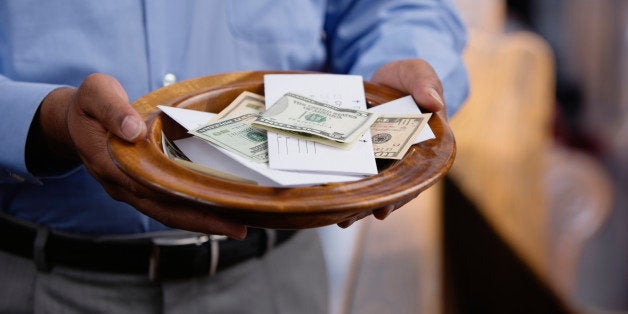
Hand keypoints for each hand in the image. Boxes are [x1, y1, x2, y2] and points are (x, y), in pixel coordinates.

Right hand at [37, 73, 246, 238]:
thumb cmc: (88, 105)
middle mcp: (122, 185)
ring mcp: (131, 190)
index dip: (184, 201)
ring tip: (236, 226)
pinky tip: (216, 211)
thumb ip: (113, 109)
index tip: (216, 207)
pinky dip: (191, 210)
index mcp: (111, 164)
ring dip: (201, 221)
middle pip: (166, 211)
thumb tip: (133, 130)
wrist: (72, 121)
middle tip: (239, 229)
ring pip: (168, 212)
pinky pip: (167, 204)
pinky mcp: (140, 187)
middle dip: (203, 222)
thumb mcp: (96, 94)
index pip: (153, 190)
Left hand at [337, 59, 445, 227]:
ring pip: (371, 186)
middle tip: (348, 219)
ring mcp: (382, 160)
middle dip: (369, 206)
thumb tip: (435, 102)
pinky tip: (329, 198)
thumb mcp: (417, 73)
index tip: (383, 210)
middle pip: (389, 189)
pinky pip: (354, 171)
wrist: (383, 78)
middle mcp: (404, 160)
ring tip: (338, 219)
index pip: (416, 178)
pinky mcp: (363, 156)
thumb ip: (425, 83)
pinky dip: (344, 185)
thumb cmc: (408, 78)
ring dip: (355, 203)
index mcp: (425, 147)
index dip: (400, 196)